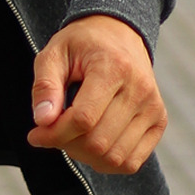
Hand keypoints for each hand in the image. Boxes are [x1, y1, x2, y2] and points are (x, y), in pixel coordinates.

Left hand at [27, 15, 166, 174]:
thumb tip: (42, 120)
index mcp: (113, 67)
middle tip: (50, 132)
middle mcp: (140, 90)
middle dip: (66, 144)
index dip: (55, 133)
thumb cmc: (81, 43)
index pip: (83, 118)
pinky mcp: (159, 121)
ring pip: (115, 157)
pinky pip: (132, 161)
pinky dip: (106, 162)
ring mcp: (153, 108)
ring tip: (69, 135)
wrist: (117, 32)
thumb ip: (45, 85)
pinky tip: (88, 143)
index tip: (35, 134)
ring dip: (84, 155)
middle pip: (98, 141)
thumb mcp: (54, 53)